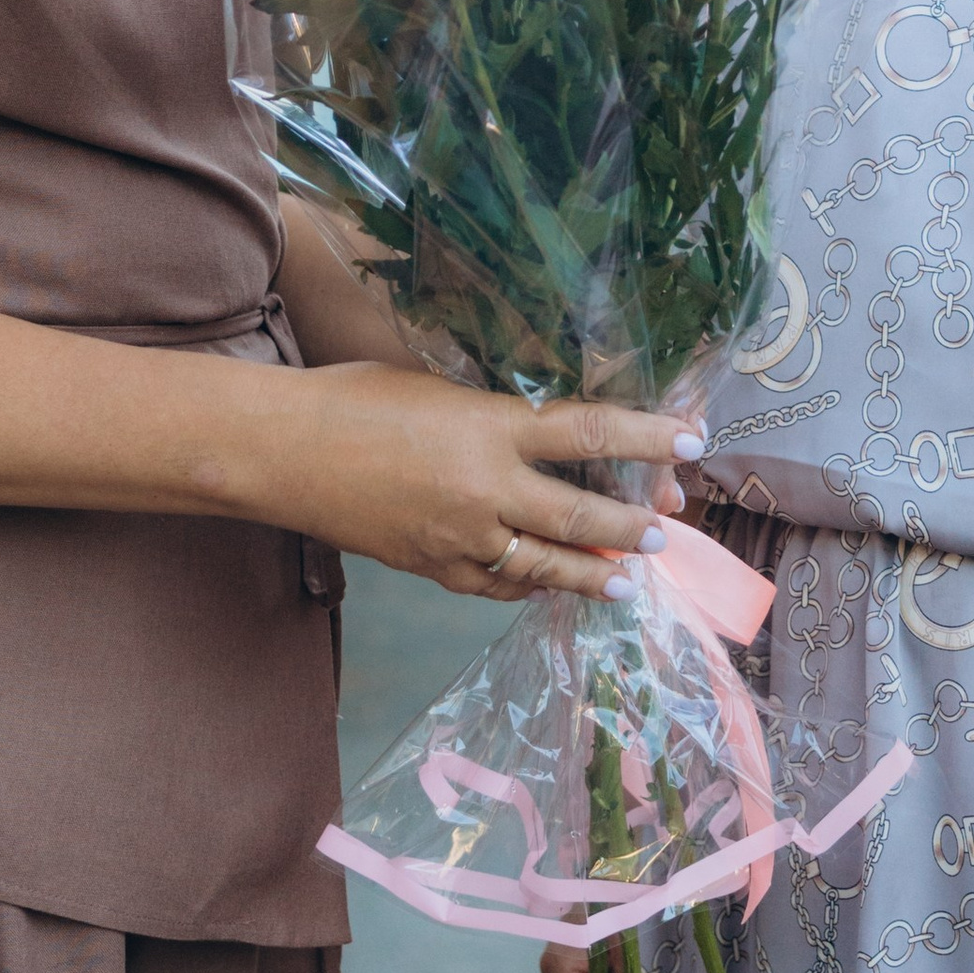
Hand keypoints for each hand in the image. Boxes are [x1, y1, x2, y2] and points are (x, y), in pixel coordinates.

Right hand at [277, 362, 696, 600]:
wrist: (282, 451)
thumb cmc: (352, 399)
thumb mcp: (437, 387)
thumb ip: (494, 413)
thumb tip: (542, 426)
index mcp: (488, 428)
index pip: (588, 433)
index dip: (647, 438)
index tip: (691, 441)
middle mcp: (484, 488)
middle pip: (580, 515)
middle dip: (630, 525)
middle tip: (663, 528)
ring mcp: (459, 537)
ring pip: (544, 565)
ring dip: (592, 572)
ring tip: (624, 578)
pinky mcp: (432, 567)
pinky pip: (495, 585)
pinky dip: (528, 585)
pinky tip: (547, 584)